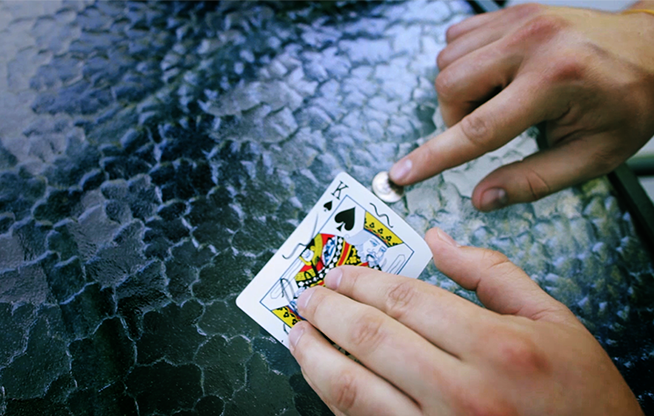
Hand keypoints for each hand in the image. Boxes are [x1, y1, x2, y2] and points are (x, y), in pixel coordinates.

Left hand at [288, 228, 642, 415]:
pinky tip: (324, 377)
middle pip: (371, 337)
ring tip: (298, 334)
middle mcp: (464, 392)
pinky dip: (335, 397)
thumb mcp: (553, 321)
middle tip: (308, 296)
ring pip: (353, 387)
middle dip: (328, 310)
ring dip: (314, 355)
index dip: (361, 281)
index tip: (339, 274)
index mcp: (497, 347)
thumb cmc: (580, 397)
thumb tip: (439, 239)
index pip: (405, 299)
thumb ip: (492, 274)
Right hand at [389, 3, 653, 210]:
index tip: (401, 174)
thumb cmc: (628, 104)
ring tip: (498, 99)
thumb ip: (532, 181)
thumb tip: (482, 198)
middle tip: (489, 126)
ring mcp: (520, 19)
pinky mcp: (512, 10)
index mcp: (554, 81)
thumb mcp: (591, 156)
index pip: (478, 129)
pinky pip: (457, 36)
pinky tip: (494, 74)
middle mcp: (532, 42)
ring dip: (460, 90)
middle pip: (449, 86)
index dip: (434, 157)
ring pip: (448, 60)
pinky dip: (464, 62)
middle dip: (454, 116)